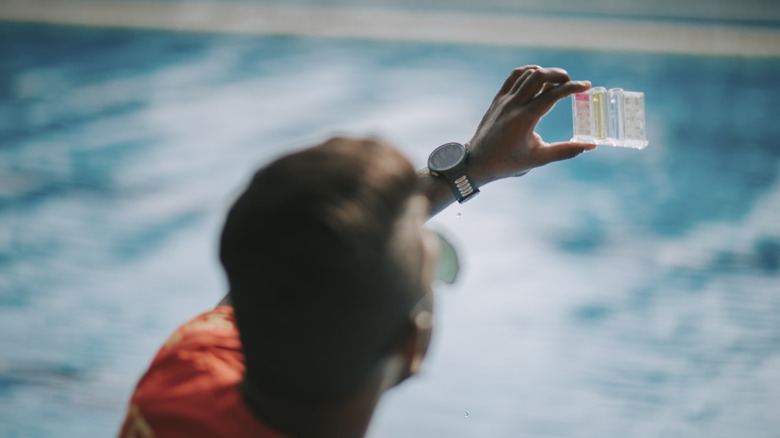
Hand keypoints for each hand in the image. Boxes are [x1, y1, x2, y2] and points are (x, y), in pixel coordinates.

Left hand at [466, 65, 595, 185]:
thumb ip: (566, 151)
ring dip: (545, 73)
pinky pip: (514, 77)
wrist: (478, 162)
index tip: (587, 86)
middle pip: (539, 76)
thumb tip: (590, 145)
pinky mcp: (498, 98)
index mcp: (524, 119)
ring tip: (556, 83)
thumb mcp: (539, 159)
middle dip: (559, 74)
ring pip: (527, 73)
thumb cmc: (508, 163)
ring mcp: (503, 100)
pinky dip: (529, 73)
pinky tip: (538, 80)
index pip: (552, 94)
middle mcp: (513, 105)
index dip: (572, 87)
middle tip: (571, 83)